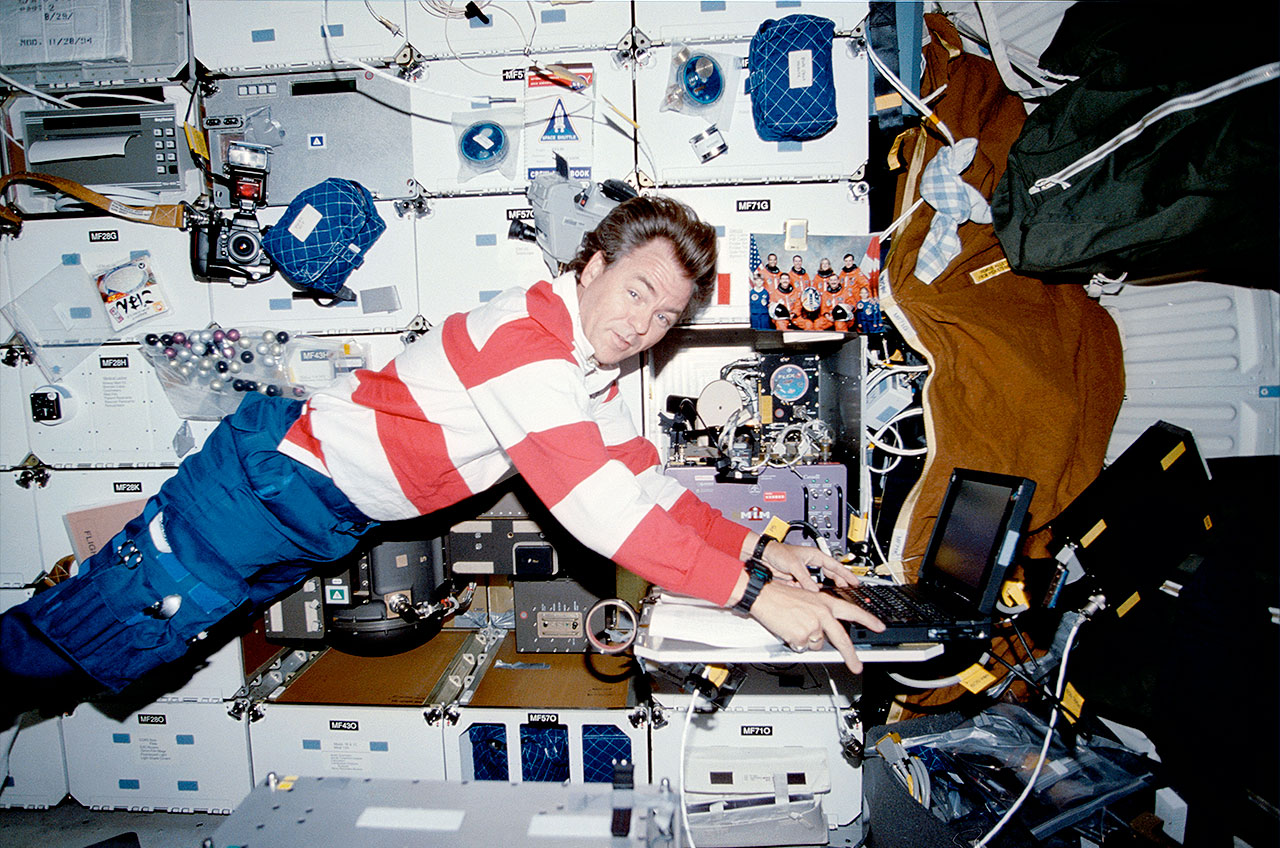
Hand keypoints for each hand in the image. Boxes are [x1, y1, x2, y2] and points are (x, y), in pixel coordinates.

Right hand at [747, 581, 884, 673]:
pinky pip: (802, 647)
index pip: (853, 612)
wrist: (764, 595)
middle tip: (856, 666)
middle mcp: (823, 614)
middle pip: (842, 640)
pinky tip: (788, 629)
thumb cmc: (780, 595)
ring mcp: (813, 626)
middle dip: (851, 656)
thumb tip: (825, 632)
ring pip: (817, 645)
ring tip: (795, 625)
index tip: (879, 627)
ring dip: (808, 641)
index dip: (868, 620)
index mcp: (826, 602)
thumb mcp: (807, 599)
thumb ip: (820, 613)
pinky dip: (795, 642)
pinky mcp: (802, 636)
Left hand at [751, 536, 859, 591]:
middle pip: (830, 574)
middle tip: (848, 590)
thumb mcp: (794, 565)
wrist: (763, 557)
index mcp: (814, 555)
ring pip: (819, 582)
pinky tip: (815, 597)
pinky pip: (809, 587)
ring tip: (832, 596)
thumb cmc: (777, 553)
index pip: (834, 565)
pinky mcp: (798, 579)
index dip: (846, 573)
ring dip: (824, 589)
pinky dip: (812, 592)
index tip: (855, 580)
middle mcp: (811, 563)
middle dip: (838, 582)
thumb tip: (815, 591)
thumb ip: (805, 579)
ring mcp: (805, 572)